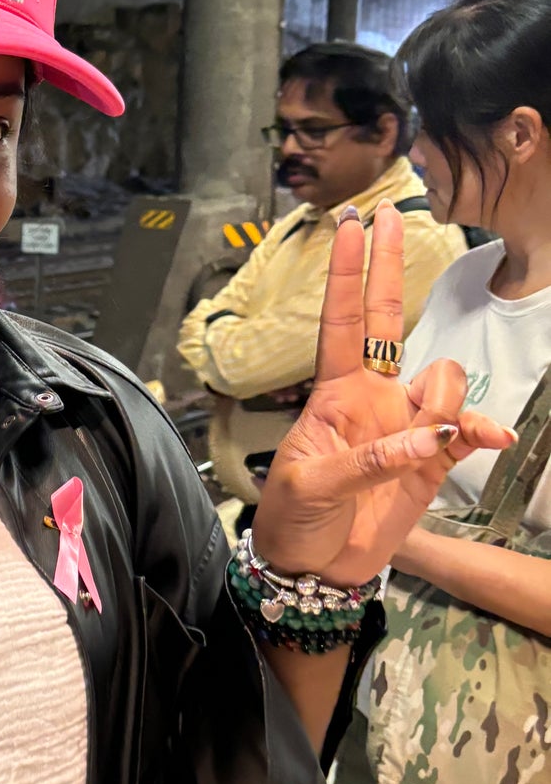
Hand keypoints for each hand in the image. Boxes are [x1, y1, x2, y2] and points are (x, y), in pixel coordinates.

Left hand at [253, 203, 513, 587]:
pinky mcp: (431, 460)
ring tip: (423, 447)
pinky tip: (490, 439)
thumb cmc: (293, 519)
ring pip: (443, 382)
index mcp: (333, 394)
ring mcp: (405, 425)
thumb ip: (368, 460)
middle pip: (386, 321)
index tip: (350, 225)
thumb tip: (424, 438)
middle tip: (390, 216)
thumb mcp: (312, 486)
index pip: (340, 321)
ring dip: (443, 404)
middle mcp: (372, 398)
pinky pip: (466, 431)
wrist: (313, 568)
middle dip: (389, 269)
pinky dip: (480, 431)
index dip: (346, 274)